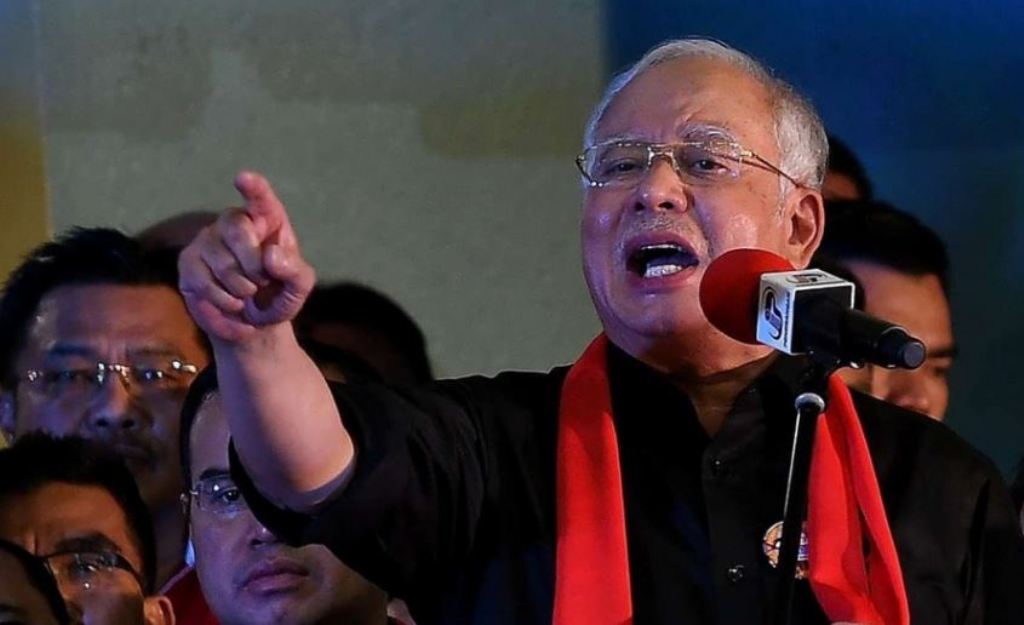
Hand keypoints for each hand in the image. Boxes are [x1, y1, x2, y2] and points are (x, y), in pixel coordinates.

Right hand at [179, 171, 314, 341]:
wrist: (250, 324)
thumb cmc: (276, 296)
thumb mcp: (297, 289)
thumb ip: (295, 272)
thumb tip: (272, 255)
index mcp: (267, 220)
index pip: (260, 198)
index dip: (254, 188)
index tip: (243, 178)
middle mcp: (235, 222)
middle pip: (239, 230)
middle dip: (255, 265)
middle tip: (263, 282)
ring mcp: (208, 239)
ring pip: (223, 263)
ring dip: (242, 290)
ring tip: (247, 294)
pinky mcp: (188, 262)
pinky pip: (205, 283)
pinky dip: (225, 302)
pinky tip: (232, 304)